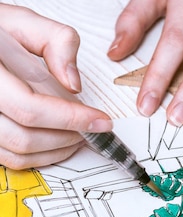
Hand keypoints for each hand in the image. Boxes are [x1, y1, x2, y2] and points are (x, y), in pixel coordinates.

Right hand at [0, 5, 112, 168]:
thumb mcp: (21, 22)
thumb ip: (55, 42)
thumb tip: (73, 83)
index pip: (30, 109)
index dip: (70, 118)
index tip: (99, 120)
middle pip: (26, 138)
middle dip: (67, 137)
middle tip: (91, 128)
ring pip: (19, 154)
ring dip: (56, 150)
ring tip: (78, 135)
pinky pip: (12, 159)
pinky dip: (41, 156)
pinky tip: (58, 142)